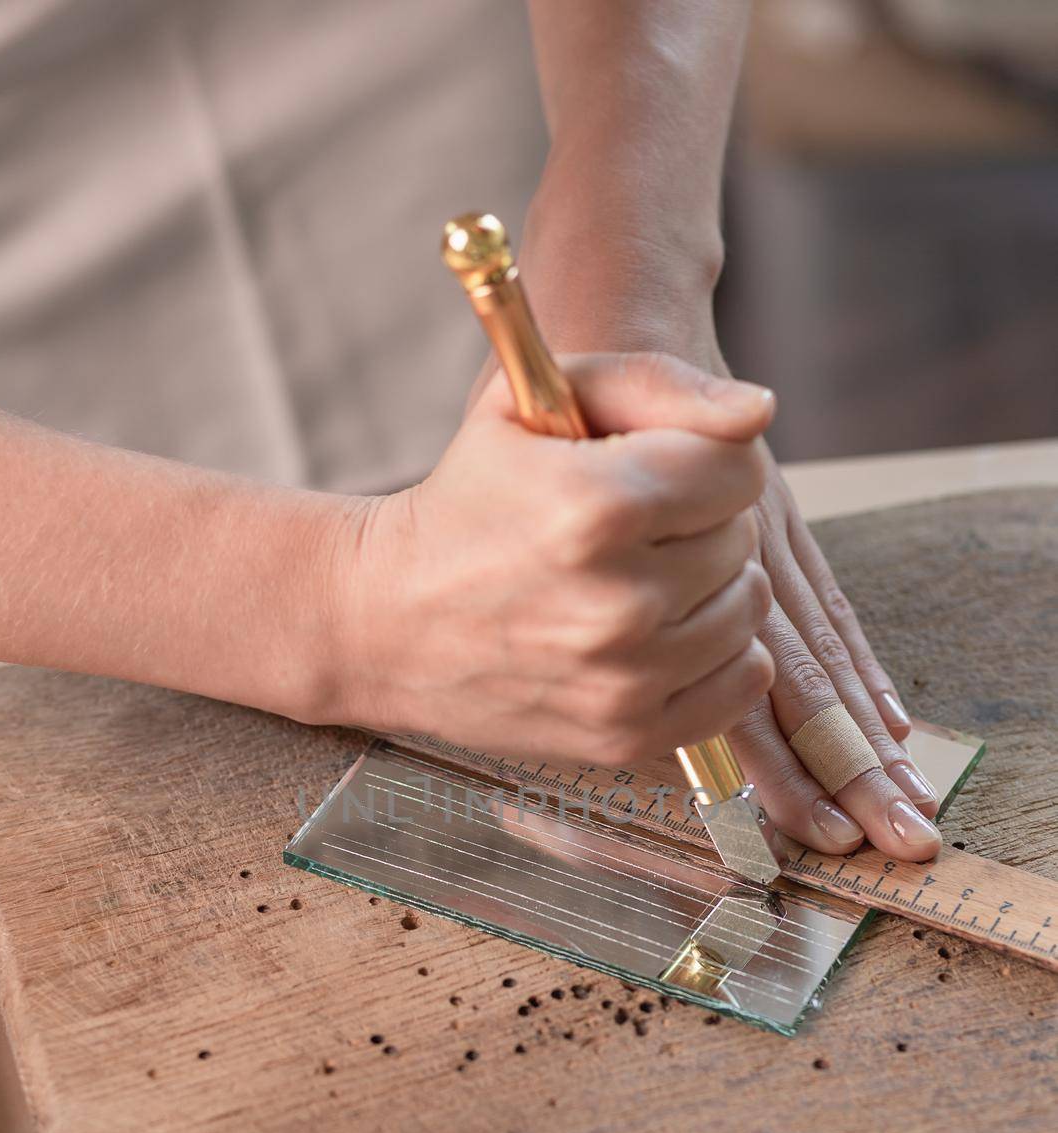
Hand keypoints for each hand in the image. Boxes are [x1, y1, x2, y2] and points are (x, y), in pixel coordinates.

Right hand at [507, 208, 939, 858]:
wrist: (384, 620)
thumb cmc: (468, 499)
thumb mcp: (531, 404)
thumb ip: (652, 384)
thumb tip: (761, 413)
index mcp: (597, 505)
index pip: (739, 470)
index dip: (700, 461)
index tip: (650, 472)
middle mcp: (619, 601)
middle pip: (742, 540)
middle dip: (697, 524)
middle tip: (629, 533)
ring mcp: (626, 679)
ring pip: (748, 610)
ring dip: (709, 589)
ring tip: (639, 581)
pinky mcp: (628, 735)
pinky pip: (741, 685)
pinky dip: (717, 657)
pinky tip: (660, 636)